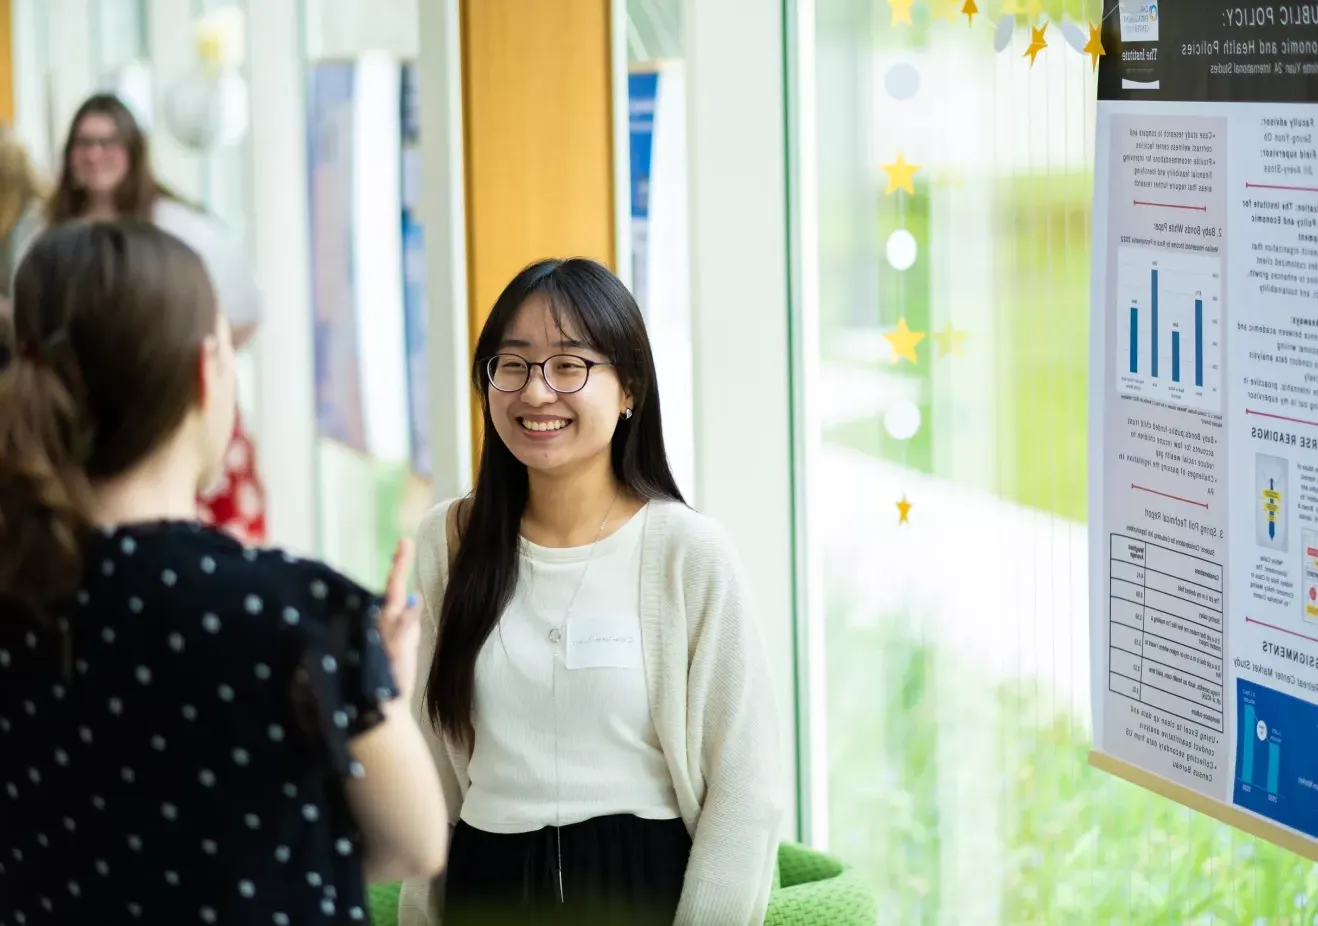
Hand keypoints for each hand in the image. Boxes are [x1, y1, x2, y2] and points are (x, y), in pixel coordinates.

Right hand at [380, 538, 422, 702]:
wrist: (381, 712)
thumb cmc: (387, 679)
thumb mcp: (401, 646)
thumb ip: (407, 624)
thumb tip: (414, 600)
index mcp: (383, 622)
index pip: (391, 589)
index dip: (399, 566)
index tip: (405, 542)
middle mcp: (380, 626)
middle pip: (390, 591)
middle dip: (398, 567)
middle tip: (404, 543)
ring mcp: (383, 638)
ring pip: (392, 607)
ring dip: (398, 584)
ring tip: (404, 556)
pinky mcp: (390, 653)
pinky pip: (400, 632)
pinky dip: (407, 617)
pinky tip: (416, 600)